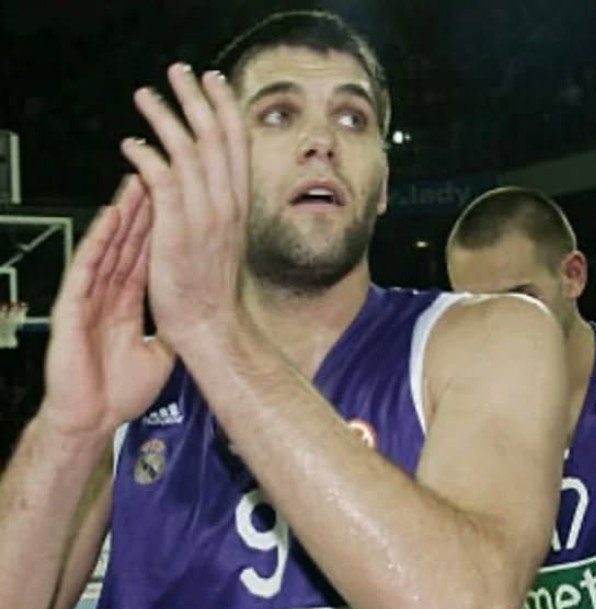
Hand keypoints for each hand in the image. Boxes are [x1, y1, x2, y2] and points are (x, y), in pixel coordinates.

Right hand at [41, 175, 173, 438]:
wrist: (92, 418)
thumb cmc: (120, 393)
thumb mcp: (159, 356)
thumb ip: (173, 331)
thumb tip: (197, 320)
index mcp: (128, 305)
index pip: (146, 259)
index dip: (160, 231)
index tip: (177, 203)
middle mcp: (109, 295)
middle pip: (128, 244)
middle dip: (143, 211)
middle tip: (158, 176)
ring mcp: (91, 298)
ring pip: (109, 248)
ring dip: (122, 217)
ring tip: (135, 183)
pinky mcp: (74, 307)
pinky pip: (87, 268)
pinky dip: (98, 243)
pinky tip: (109, 219)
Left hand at [120, 63, 249, 351]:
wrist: (212, 324)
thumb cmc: (214, 288)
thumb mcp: (226, 240)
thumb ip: (217, 206)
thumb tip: (200, 177)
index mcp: (239, 205)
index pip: (238, 145)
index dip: (226, 108)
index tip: (215, 83)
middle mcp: (226, 205)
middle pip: (214, 137)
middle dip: (196, 98)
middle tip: (180, 71)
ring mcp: (204, 216)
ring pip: (187, 150)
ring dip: (164, 118)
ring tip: (145, 96)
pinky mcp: (177, 228)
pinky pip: (161, 178)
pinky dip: (145, 156)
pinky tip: (131, 145)